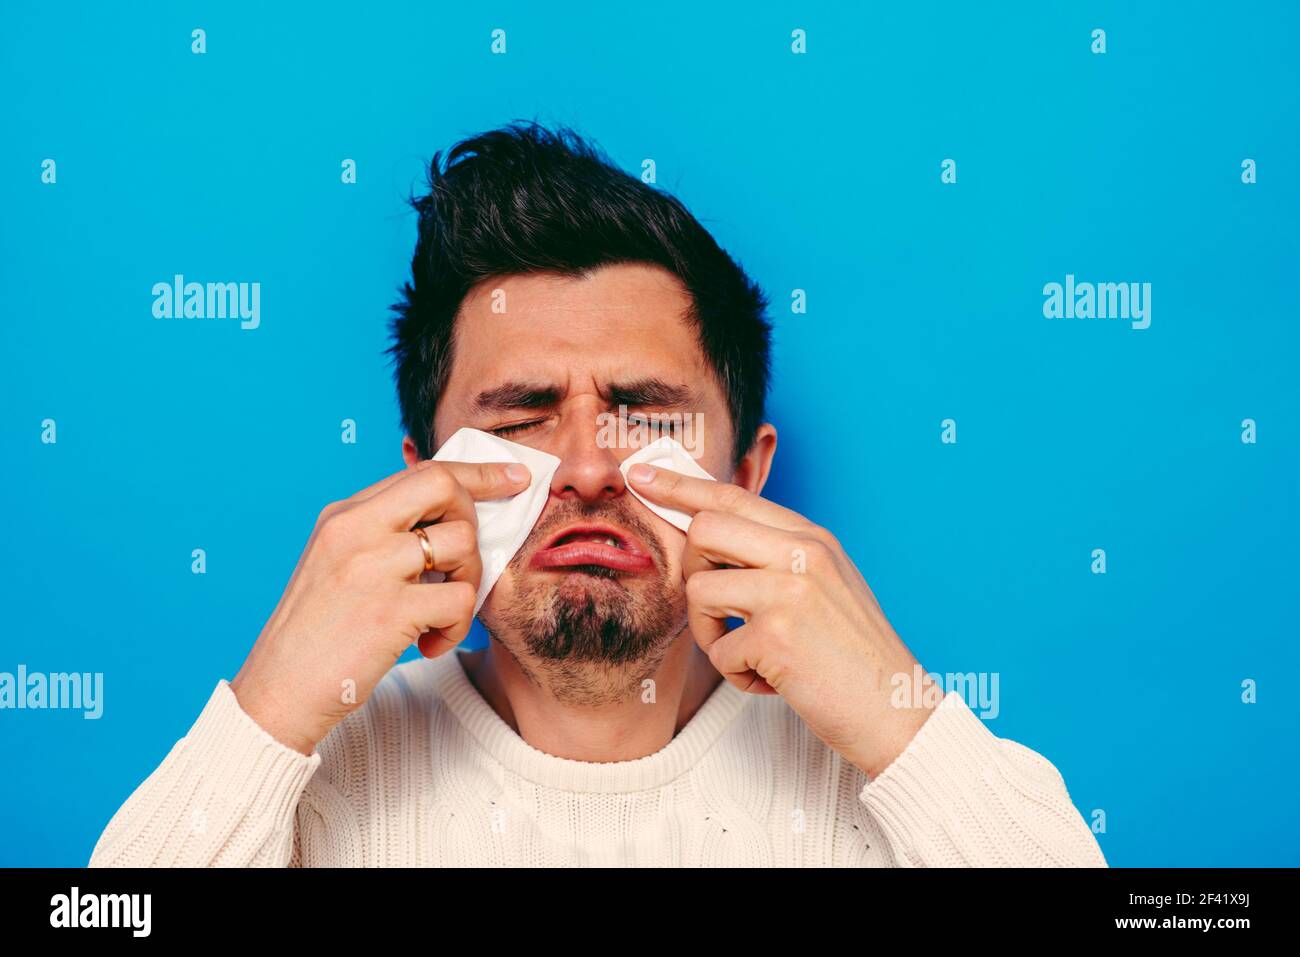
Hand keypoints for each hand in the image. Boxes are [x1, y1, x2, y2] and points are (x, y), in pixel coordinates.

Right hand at [229, 459, 530, 754]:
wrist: (277, 694)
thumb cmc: (316, 637)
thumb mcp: (339, 566)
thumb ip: (386, 536)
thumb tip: (456, 520)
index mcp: (344, 515)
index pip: (422, 472)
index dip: (477, 472)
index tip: (514, 477)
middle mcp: (356, 530)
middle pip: (444, 486)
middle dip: (475, 517)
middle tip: (465, 562)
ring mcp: (372, 567)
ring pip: (462, 544)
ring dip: (468, 582)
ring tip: (441, 615)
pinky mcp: (391, 610)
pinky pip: (461, 598)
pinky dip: (457, 627)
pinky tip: (430, 645)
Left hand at [627, 464, 941, 779]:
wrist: (897, 712)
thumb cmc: (852, 657)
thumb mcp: (823, 586)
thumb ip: (775, 556)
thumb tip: (707, 535)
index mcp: (812, 538)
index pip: (733, 496)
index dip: (681, 485)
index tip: (642, 475)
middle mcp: (802, 554)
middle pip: (704, 531)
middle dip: (694, 572)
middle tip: (719, 611)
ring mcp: (790, 591)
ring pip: (700, 590)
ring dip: (712, 635)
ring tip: (751, 655)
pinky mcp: (777, 636)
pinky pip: (718, 650)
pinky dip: (737, 675)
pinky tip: (773, 681)